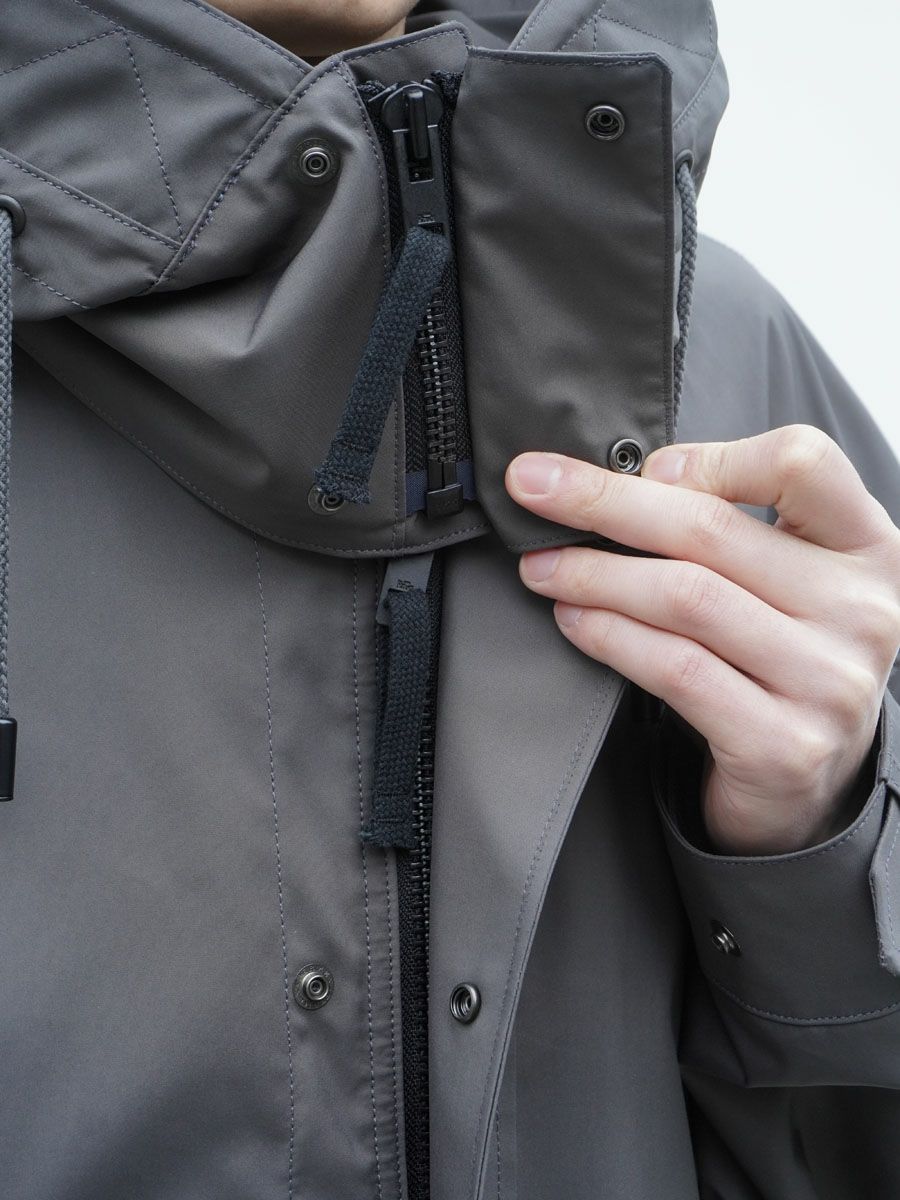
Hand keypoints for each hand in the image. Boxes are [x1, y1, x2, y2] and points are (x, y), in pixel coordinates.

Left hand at [505, 426, 899, 853]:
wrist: (806, 782)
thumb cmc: (777, 658)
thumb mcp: (782, 579)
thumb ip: (730, 523)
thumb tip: (638, 478)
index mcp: (866, 548)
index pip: (803, 462)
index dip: (712, 457)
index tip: (642, 469)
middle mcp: (861, 610)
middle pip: (713, 530)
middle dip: (603, 503)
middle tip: (532, 489)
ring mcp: (828, 681)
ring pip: (684, 598)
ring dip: (593, 574)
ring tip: (541, 566)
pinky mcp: (783, 744)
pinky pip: (675, 669)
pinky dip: (609, 636)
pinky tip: (573, 620)